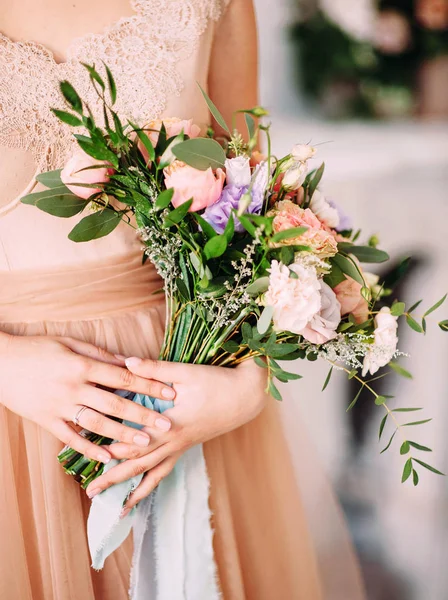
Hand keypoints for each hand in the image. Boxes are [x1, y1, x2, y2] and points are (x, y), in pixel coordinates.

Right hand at [0, 333, 175, 463]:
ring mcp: (59, 406)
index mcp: (82, 365)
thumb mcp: (69, 343)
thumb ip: (100, 354)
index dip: (149, 385)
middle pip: (115, 404)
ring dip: (122, 435)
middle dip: (143, 414)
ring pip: (96, 424)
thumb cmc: (37, 349)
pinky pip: (70, 438)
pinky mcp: (46, 421)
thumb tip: (128, 361)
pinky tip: (106, 457)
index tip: (169, 392)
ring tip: (144, 443)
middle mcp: (73, 388)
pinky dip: (88, 449)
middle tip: (166, 424)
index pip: (123, 377)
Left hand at [86, 358, 268, 509]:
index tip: (89, 455)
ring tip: (116, 508)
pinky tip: (141, 491)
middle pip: (139, 466)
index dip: (112, 449)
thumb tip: (126, 362)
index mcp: (172, 424)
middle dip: (114, 479)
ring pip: (153, 474)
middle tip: (91, 492)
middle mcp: (175, 441)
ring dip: (133, 491)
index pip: (136, 442)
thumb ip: (155, 369)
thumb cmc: (217, 382)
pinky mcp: (187, 445)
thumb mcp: (186, 372)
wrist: (246, 396)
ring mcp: (182, 446)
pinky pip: (166, 469)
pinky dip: (151, 483)